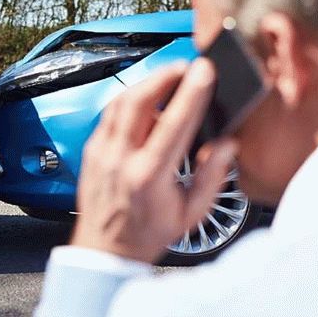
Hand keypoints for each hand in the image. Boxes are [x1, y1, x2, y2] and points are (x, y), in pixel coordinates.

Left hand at [71, 59, 238, 262]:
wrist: (105, 250)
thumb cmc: (146, 234)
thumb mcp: (190, 214)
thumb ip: (212, 177)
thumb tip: (226, 144)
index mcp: (148, 177)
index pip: (173, 124)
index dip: (191, 93)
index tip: (204, 71)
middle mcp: (120, 160)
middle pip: (138, 102)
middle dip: (164, 75)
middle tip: (185, 66)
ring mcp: (101, 153)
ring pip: (119, 102)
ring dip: (145, 82)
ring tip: (167, 76)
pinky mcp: (91, 150)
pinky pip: (108, 114)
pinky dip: (128, 99)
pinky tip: (144, 98)